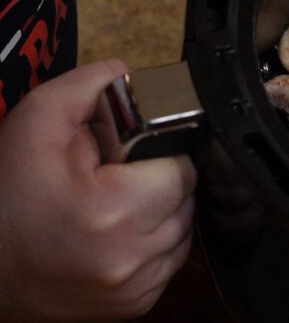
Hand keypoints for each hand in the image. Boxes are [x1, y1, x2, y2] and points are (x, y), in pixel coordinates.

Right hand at [0, 60, 196, 320]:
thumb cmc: (4, 196)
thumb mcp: (35, 124)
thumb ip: (88, 87)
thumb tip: (129, 73)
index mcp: (113, 211)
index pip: (182, 170)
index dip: (160, 155)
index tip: (134, 156)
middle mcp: (130, 257)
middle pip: (187, 202)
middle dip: (161, 183)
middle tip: (122, 177)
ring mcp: (134, 288)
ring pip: (184, 234)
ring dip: (163, 215)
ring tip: (122, 203)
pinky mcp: (133, 306)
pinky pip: (170, 264)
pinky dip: (154, 246)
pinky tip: (121, 233)